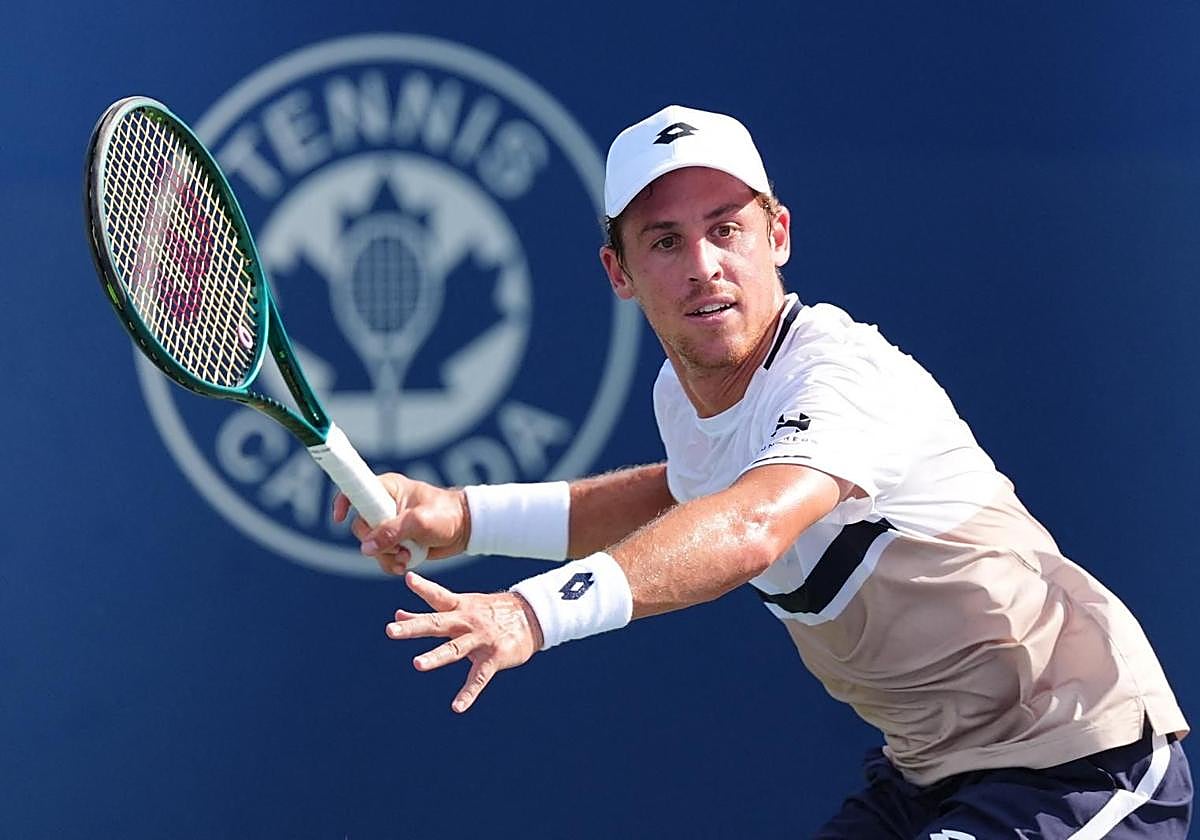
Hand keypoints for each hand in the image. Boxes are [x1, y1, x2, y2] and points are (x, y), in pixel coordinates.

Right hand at [333, 473, 470, 574]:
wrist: (466, 530)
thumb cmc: (446, 515)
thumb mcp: (418, 522)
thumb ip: (391, 532)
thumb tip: (366, 548)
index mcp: (388, 488)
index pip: (355, 490)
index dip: (343, 502)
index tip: (338, 518)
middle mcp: (385, 505)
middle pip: (361, 527)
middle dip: (375, 543)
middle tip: (395, 550)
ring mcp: (390, 524)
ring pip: (371, 545)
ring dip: (385, 557)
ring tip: (405, 560)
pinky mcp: (396, 541)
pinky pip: (382, 556)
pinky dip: (392, 563)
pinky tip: (407, 564)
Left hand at [387, 572, 543, 712]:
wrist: (532, 617)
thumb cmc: (489, 612)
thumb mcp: (461, 608)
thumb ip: (429, 614)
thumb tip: (397, 615)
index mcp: (459, 607)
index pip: (439, 596)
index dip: (424, 588)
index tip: (409, 580)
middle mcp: (468, 621)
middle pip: (437, 624)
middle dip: (413, 627)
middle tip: (390, 630)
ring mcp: (481, 639)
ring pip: (454, 649)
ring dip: (435, 657)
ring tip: (417, 664)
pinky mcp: (494, 657)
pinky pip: (479, 678)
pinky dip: (468, 693)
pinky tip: (457, 707)